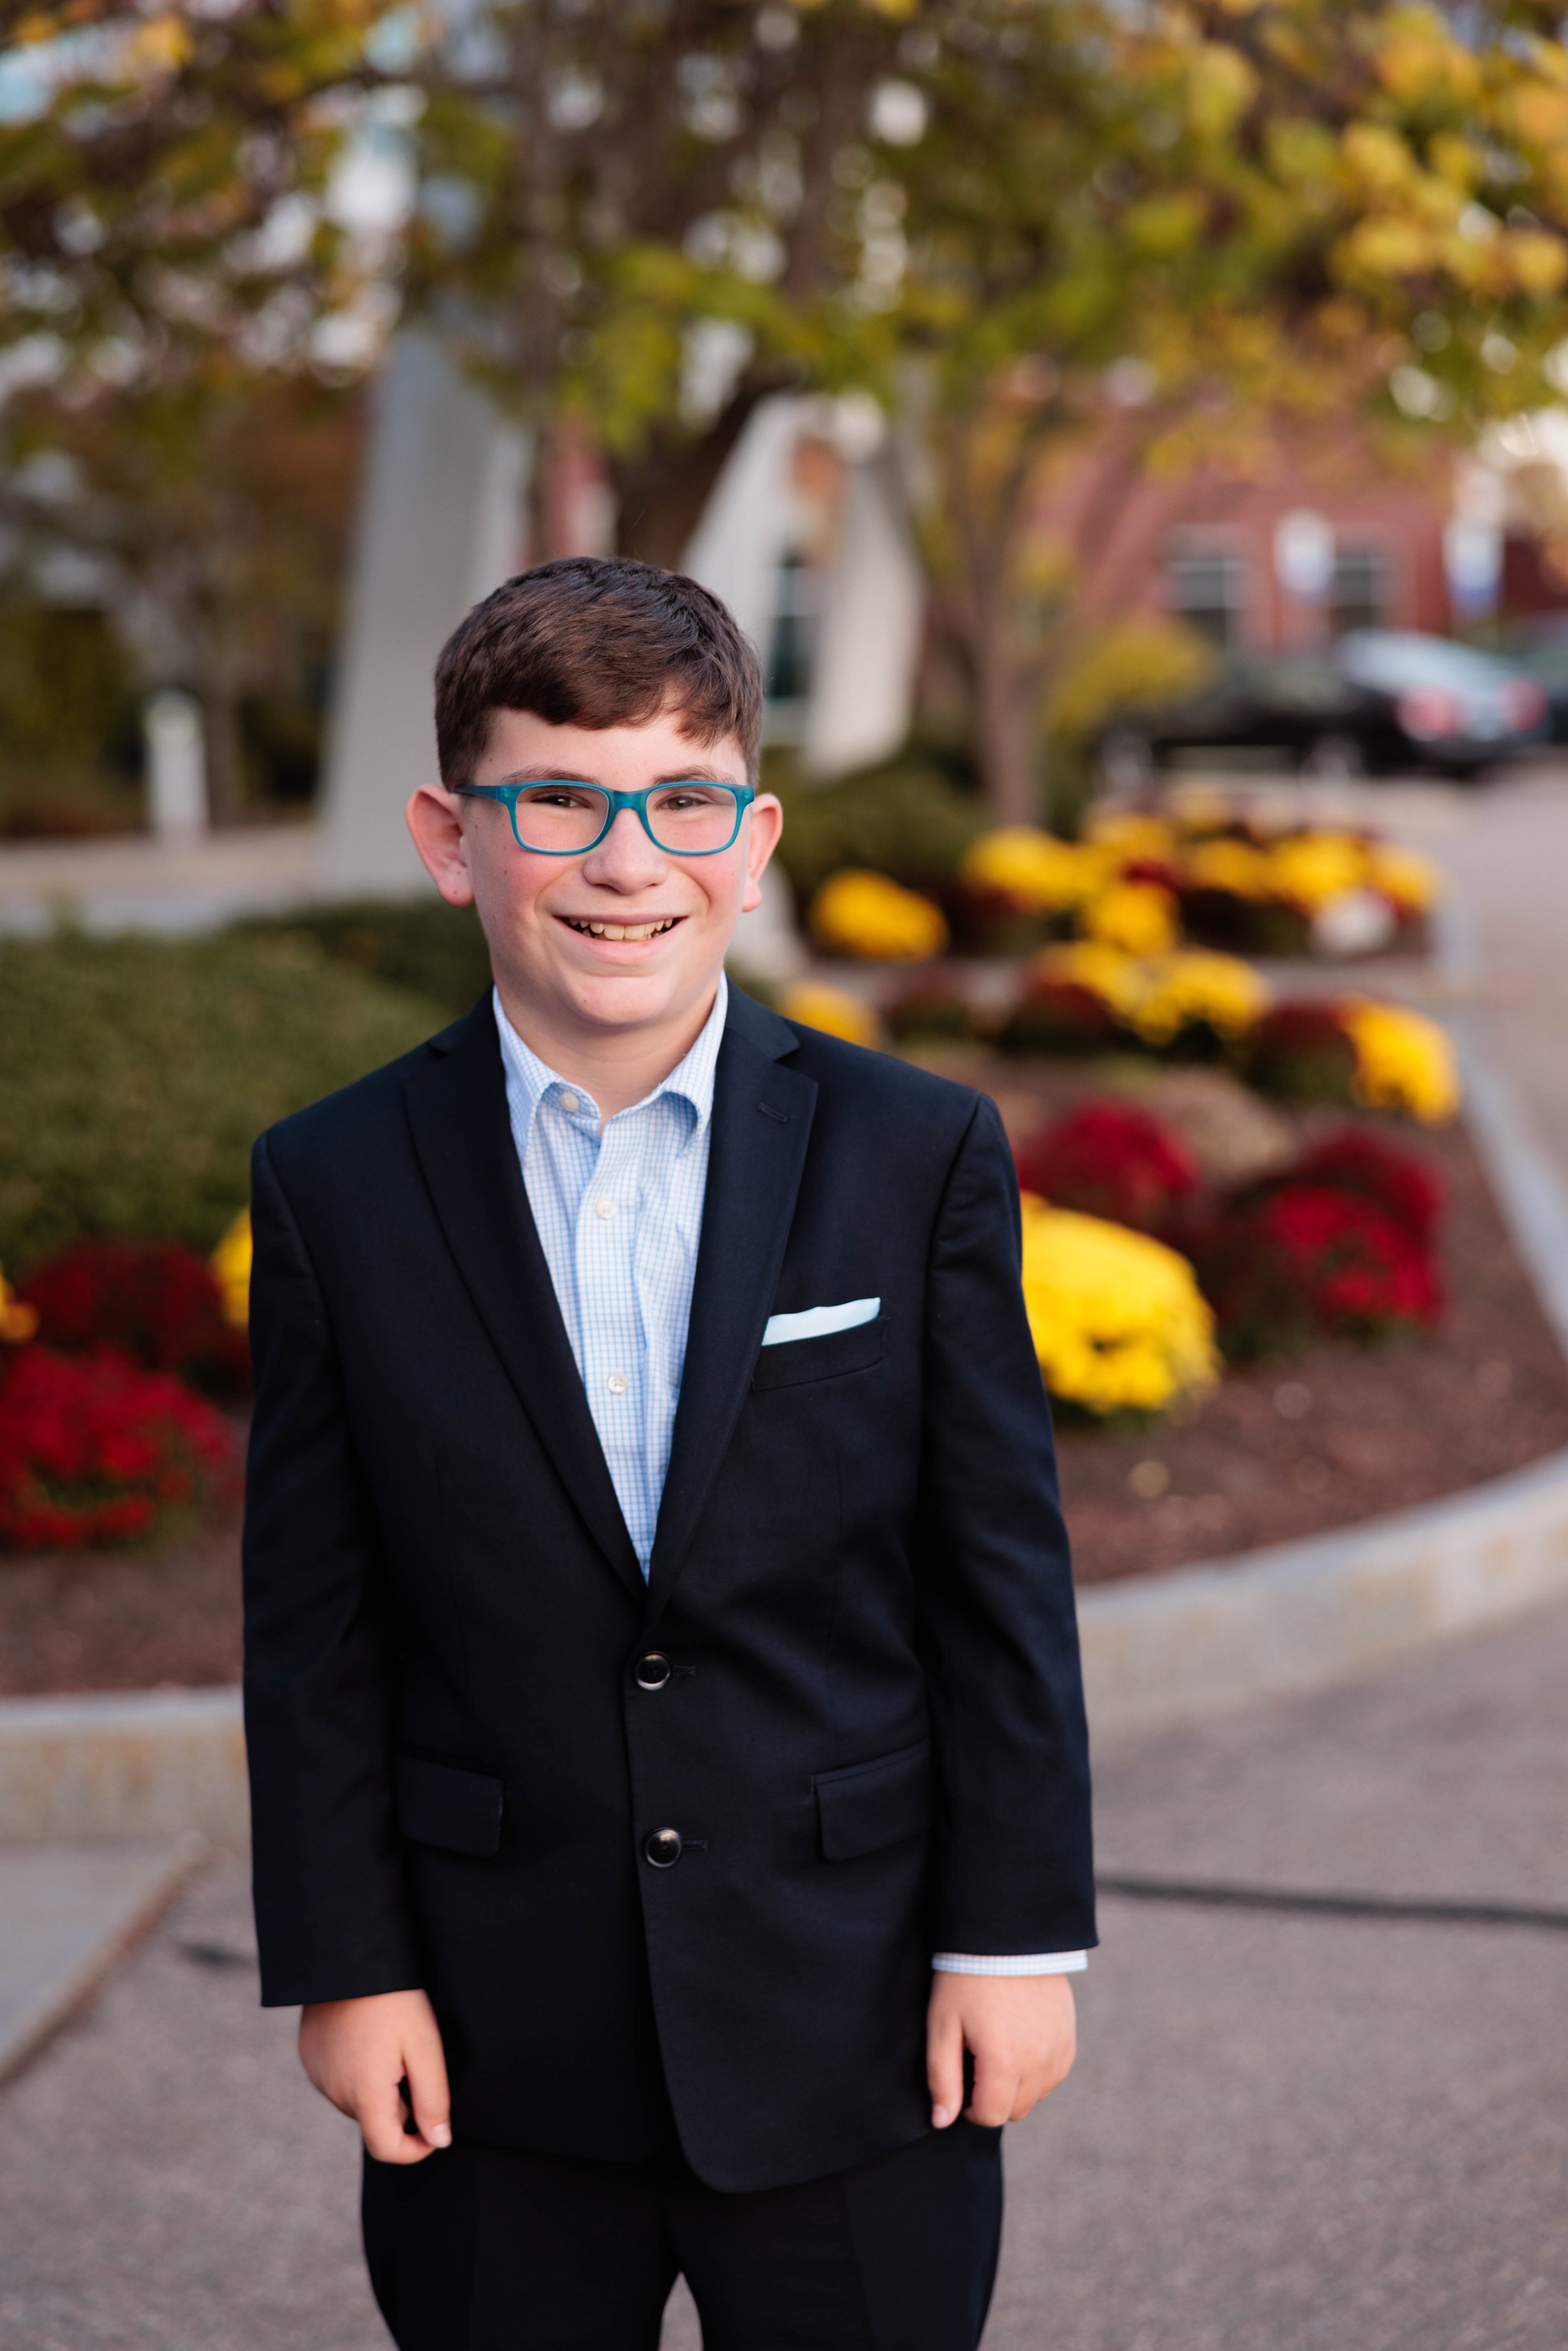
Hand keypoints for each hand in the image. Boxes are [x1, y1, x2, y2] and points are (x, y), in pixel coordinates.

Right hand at [299, 1988, 452, 2163]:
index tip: (435, 2130)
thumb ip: (433, 2099)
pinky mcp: (310, 2057)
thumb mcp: (425, 2046)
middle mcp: (334, 2092)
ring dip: (378, 2089)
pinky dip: (357, 2072)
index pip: (387, 2149)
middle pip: (374, 2122)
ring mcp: (318, 2075)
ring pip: (357, 2101)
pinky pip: (338, 2080)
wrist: (350, 1956)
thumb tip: (439, 2141)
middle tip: (415, 2061)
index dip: (416, 2150)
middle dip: (400, 2107)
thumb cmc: (394, 1999)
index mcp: (364, 2094)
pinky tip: (369, 2037)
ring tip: (391, 2044)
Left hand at [926, 1971, 1076, 2129]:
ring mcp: (1058, 2049)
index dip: (969, 2108)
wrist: (1006, 1935)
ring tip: (997, 2050)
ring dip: (1017, 2087)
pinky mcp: (1069, 2036)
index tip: (960, 2084)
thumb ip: (942, 2079)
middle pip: (1016, 2111)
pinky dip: (1038, 2071)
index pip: (990, 2116)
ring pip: (1037, 2095)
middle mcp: (1038, 2061)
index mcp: (1004, 2061)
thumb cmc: (967, 1978)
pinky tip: (1020, 2045)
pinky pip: (1055, 2074)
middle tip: (975, 2064)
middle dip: (992, 2099)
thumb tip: (942, 2121)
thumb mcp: (943, 2025)